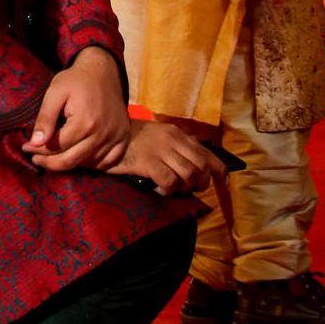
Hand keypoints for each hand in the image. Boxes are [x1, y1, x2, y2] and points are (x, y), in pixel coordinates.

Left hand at [22, 46, 130, 171]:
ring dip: (70, 163)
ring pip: (89, 164)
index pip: (57, 147)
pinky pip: (108, 162)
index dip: (39, 150)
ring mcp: (116, 137)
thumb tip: (35, 143)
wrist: (103, 71)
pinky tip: (79, 156)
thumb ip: (45, 118)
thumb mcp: (55, 93)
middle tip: (35, 158)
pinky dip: (93, 164)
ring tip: (54, 156)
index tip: (26, 148)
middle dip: (50, 163)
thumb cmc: (76, 80)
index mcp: (85, 123)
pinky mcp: (124, 138)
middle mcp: (102, 134)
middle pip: (72, 160)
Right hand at [105, 119, 222, 195]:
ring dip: (185, 187)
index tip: (223, 182)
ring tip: (172, 189)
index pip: (207, 153)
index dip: (219, 171)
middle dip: (200, 183)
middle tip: (188, 189)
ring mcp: (160, 150)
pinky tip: (158, 189)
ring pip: (189, 175)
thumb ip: (173, 146)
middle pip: (201, 166)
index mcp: (176, 133)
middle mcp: (172, 139)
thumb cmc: (128, 139)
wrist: (102, 135)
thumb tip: (193, 165)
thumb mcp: (155, 135)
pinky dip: (168, 190)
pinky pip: (170, 182)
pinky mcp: (148, 162)